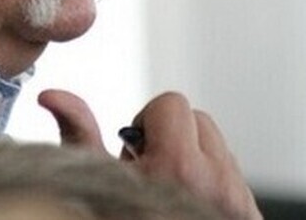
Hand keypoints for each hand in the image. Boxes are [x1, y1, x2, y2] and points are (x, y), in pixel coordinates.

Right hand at [38, 89, 261, 219]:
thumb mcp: (97, 184)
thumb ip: (80, 134)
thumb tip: (54, 97)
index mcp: (178, 167)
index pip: (171, 103)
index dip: (147, 122)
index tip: (137, 152)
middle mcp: (216, 181)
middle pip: (198, 118)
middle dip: (171, 136)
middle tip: (150, 170)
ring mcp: (238, 199)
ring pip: (216, 147)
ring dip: (193, 158)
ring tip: (167, 190)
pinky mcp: (250, 214)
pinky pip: (232, 176)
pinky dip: (211, 182)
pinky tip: (186, 205)